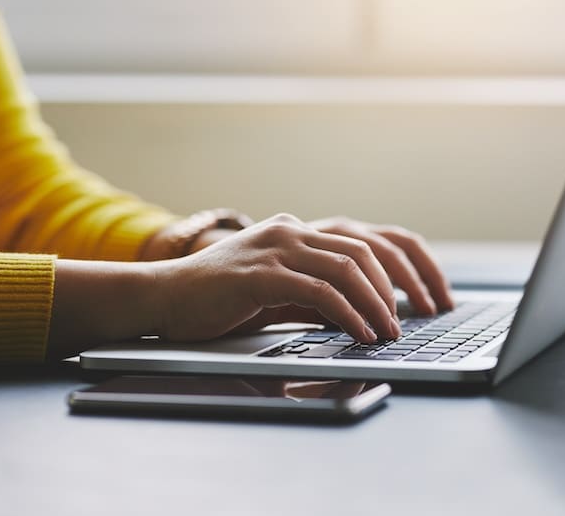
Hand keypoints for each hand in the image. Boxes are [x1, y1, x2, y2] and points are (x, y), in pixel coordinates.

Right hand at [154, 214, 401, 343]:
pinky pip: (320, 293)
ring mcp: (274, 249)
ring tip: (386, 332)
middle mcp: (288, 231)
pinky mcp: (261, 274)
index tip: (402, 305)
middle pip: (361, 253)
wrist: (162, 297)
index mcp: (293, 230)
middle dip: (389, 290)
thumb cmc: (216, 298)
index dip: (387, 275)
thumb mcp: (275, 292)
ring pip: (346, 270)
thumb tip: (355, 316)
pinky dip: (348, 315)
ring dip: (374, 305)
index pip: (357, 244)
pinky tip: (359, 333)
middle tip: (398, 324)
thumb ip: (313, 297)